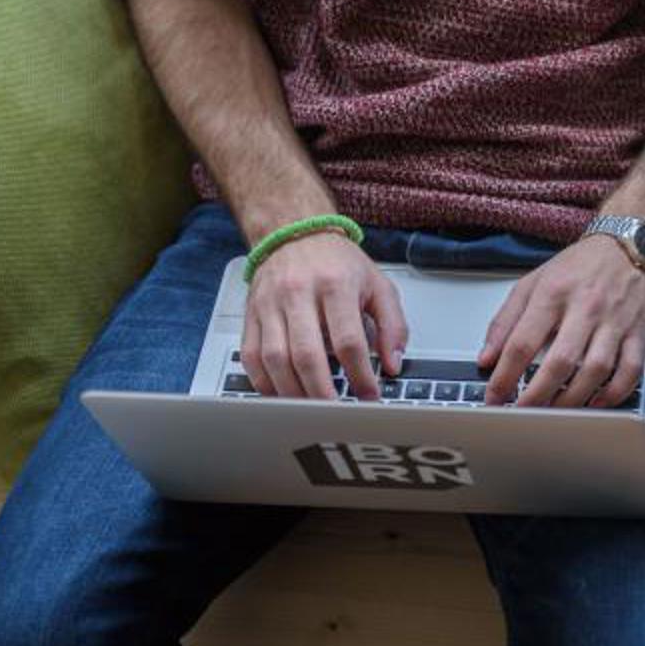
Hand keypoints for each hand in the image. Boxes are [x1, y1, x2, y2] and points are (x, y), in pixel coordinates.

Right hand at [241, 233, 407, 399]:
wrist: (294, 232)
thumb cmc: (337, 262)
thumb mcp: (378, 285)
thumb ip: (393, 325)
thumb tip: (393, 363)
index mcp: (335, 284)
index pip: (348, 340)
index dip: (360, 374)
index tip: (369, 395)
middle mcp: (298, 293)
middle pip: (306, 354)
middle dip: (322, 392)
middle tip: (336, 413)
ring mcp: (270, 304)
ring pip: (274, 359)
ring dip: (293, 393)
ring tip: (312, 409)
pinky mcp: (251, 314)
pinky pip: (250, 356)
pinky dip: (265, 383)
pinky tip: (283, 394)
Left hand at [478, 235, 644, 406]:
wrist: (631, 244)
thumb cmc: (581, 265)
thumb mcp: (533, 281)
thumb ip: (506, 319)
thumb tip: (488, 357)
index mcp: (553, 293)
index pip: (523, 343)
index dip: (505, 376)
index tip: (495, 396)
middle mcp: (585, 308)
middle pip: (559, 362)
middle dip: (537, 395)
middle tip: (523, 412)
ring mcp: (615, 322)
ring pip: (595, 370)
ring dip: (573, 399)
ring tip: (554, 411)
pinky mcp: (639, 332)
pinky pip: (630, 370)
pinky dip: (614, 392)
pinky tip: (596, 401)